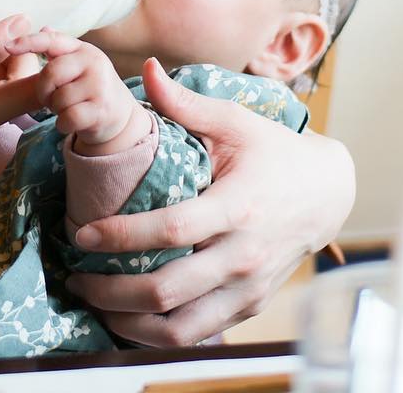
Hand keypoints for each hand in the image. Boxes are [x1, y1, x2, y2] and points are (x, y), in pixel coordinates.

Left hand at [6, 29, 144, 148]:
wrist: (121, 115)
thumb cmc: (89, 86)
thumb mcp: (77, 64)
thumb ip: (58, 49)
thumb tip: (45, 27)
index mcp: (81, 48)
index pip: (52, 40)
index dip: (28, 42)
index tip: (8, 47)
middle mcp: (94, 62)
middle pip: (50, 73)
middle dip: (43, 90)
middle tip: (51, 98)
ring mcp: (100, 86)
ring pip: (58, 99)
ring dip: (56, 109)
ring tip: (68, 108)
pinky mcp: (102, 111)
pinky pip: (68, 118)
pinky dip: (63, 124)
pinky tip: (72, 122)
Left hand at [66, 58, 354, 344]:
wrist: (328, 193)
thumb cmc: (274, 152)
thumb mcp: (235, 120)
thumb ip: (185, 102)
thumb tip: (145, 68)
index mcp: (236, 206)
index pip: (171, 230)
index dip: (121, 236)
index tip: (81, 234)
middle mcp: (242, 255)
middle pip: (168, 289)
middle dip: (112, 290)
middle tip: (74, 276)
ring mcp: (248, 287)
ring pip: (182, 327)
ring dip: (130, 323)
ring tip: (94, 302)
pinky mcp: (250, 306)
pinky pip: (200, 333)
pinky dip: (159, 334)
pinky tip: (129, 318)